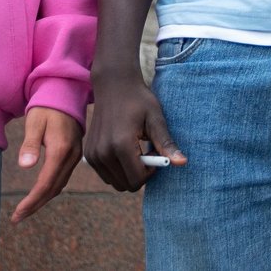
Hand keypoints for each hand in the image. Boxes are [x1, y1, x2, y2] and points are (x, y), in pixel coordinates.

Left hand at [10, 107, 81, 222]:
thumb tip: (25, 166)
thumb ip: (30, 144)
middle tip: (17, 218)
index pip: (45, 184)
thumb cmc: (46, 107)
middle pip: (53, 189)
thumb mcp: (34, 122)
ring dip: (43, 199)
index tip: (17, 214)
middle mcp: (72, 156)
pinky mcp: (75, 154)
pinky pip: (63, 177)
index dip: (31, 201)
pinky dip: (51, 189)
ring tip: (26, 210)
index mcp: (61, 149)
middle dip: (35, 205)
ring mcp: (76, 155)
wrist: (65, 92)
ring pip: (60, 185)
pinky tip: (41, 193)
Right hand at [84, 72, 185, 191]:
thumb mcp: (156, 119)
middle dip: (140, 174)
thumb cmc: (139, 100)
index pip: (137, 180)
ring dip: (128, 173)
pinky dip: (117, 169)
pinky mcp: (88, 155)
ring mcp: (92, 155)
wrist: (114, 85)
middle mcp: (103, 153)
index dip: (151, 172)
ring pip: (115, 182)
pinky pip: (105, 175)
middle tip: (146, 152)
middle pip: (126, 185)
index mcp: (121, 145)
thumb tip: (182, 163)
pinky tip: (124, 150)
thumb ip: (166, 143)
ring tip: (135, 149)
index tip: (155, 153)